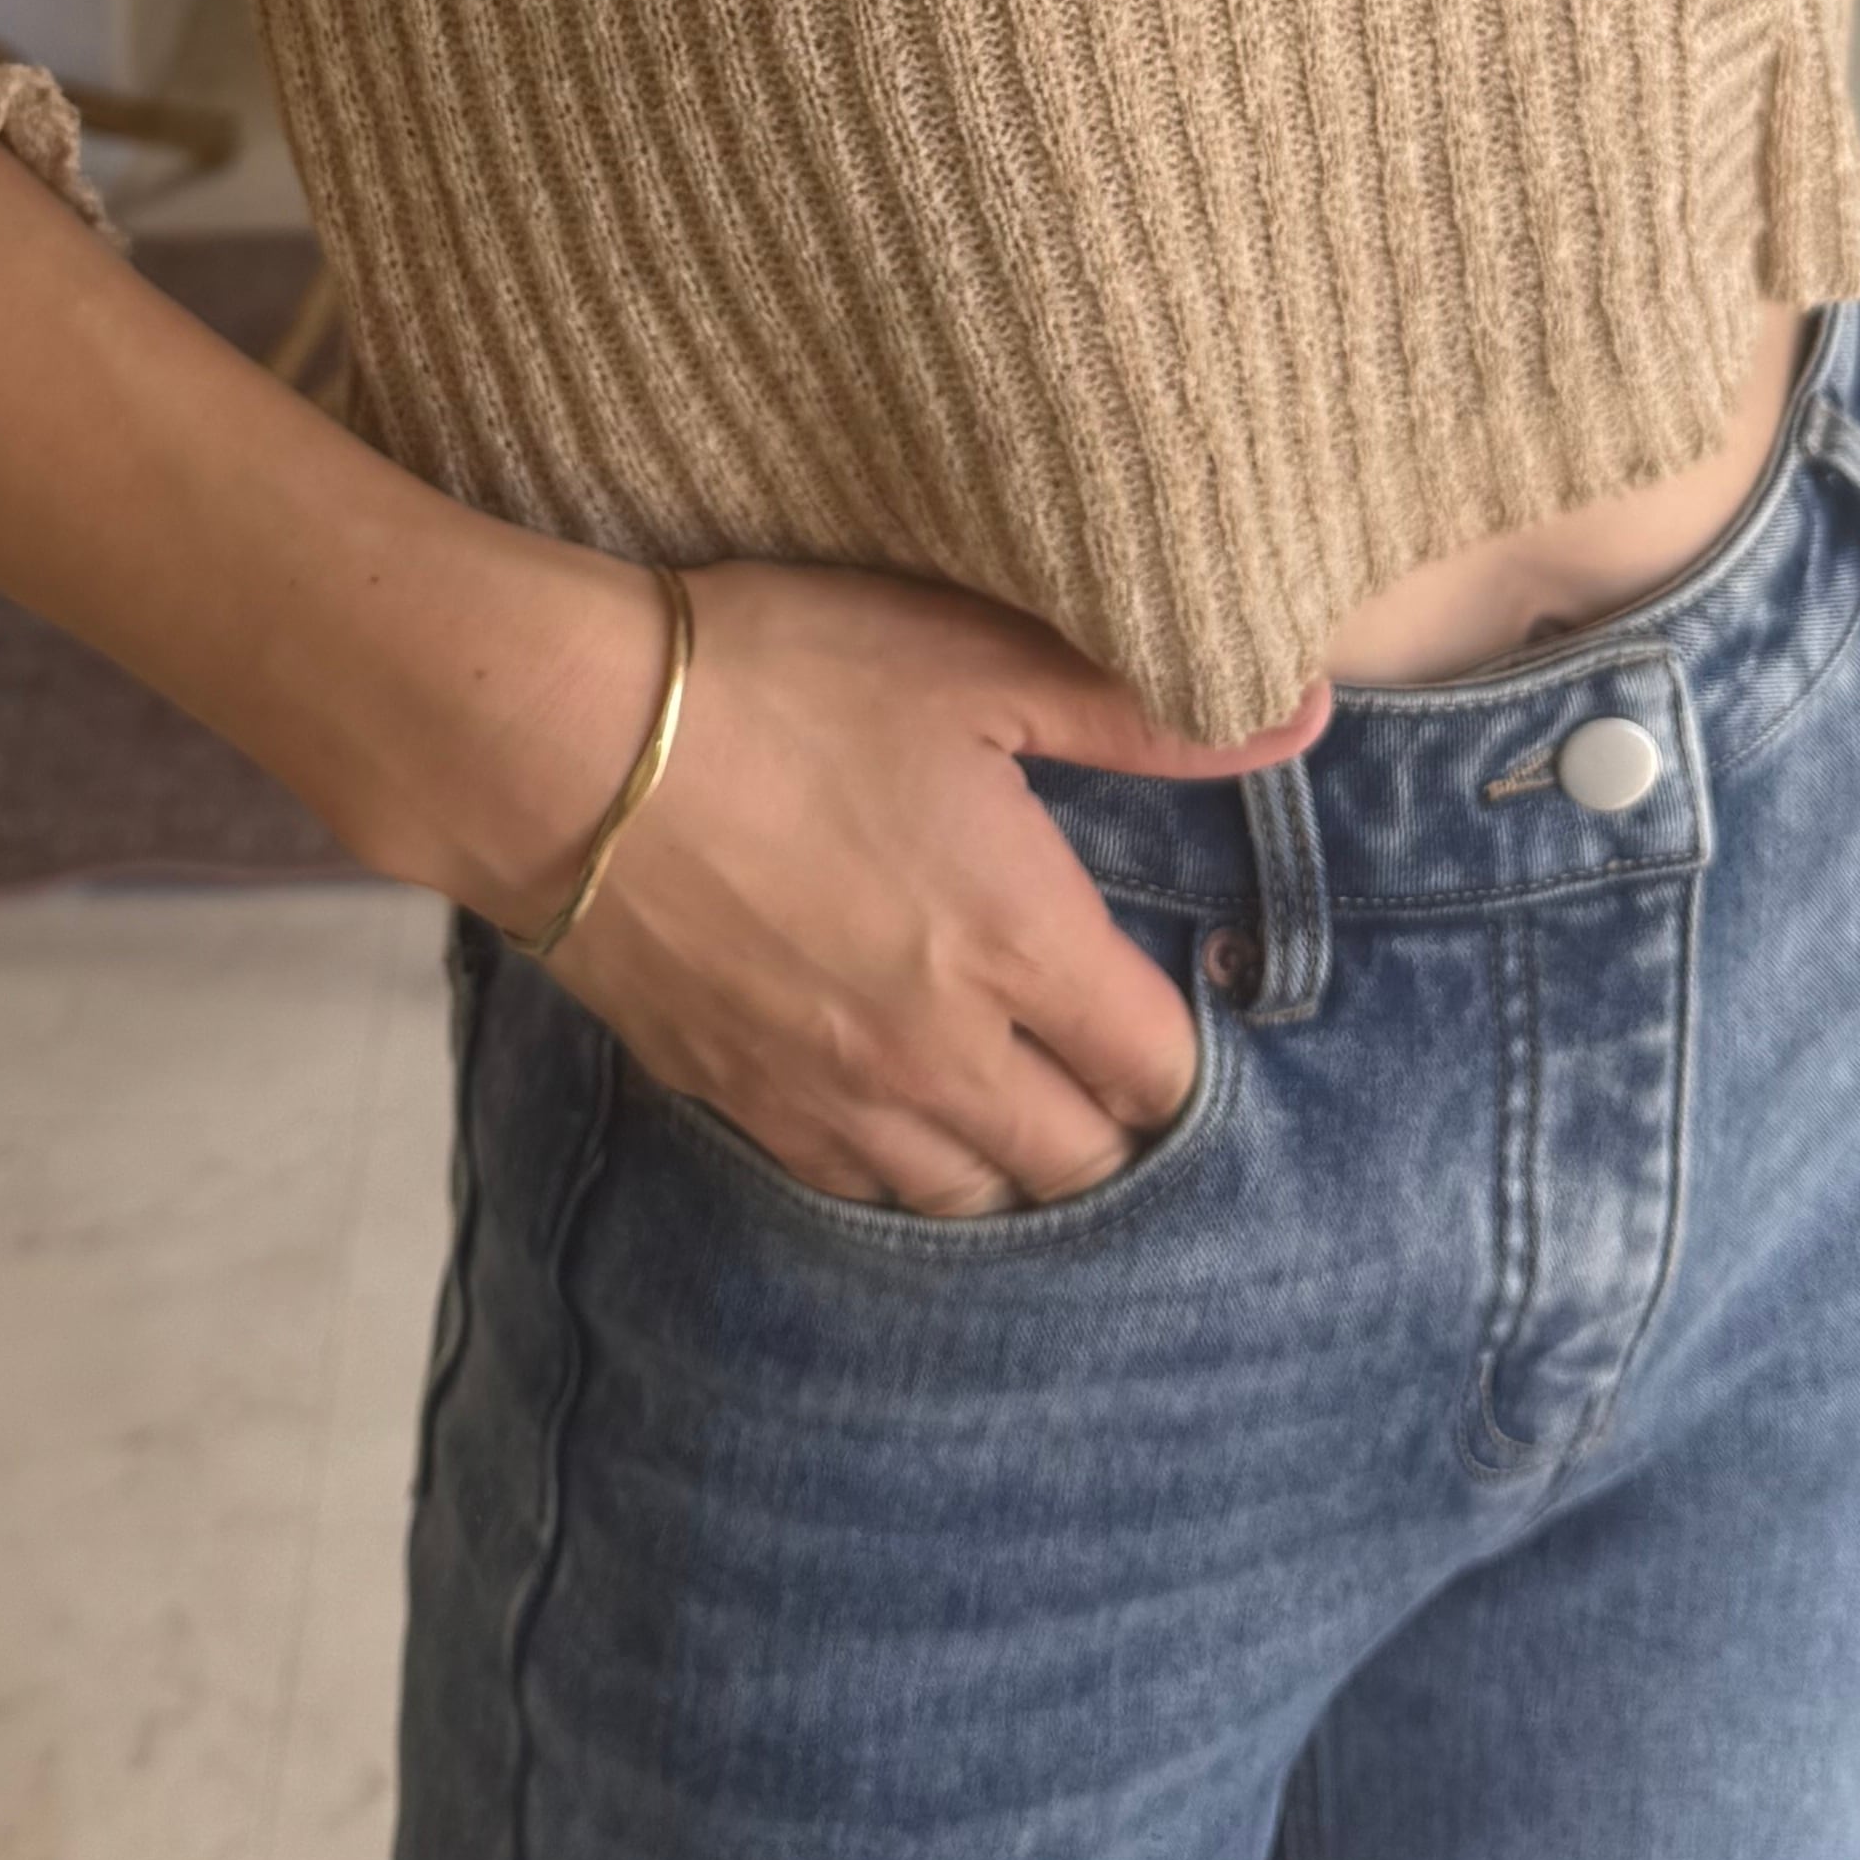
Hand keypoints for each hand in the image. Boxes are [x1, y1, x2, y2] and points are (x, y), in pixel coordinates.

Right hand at [542, 558, 1326, 1219]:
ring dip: (1012, 1168)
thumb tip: (1299, 720)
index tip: (1184, 1017)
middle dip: (1115, 1131)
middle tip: (1112, 1073)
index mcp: (1021, 944)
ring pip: (969, 1199)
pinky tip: (900, 1122)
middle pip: (1080, 1166)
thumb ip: (1141, 714)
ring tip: (1021, 1111)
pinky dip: (901, 1172)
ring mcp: (832, 1092)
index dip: (1189, 1058)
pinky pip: (854, 1189)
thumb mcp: (970, 660)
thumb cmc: (774, 679)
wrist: (560, 744)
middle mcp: (941, 1050)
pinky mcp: (736, 1099)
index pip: (1160, 1073)